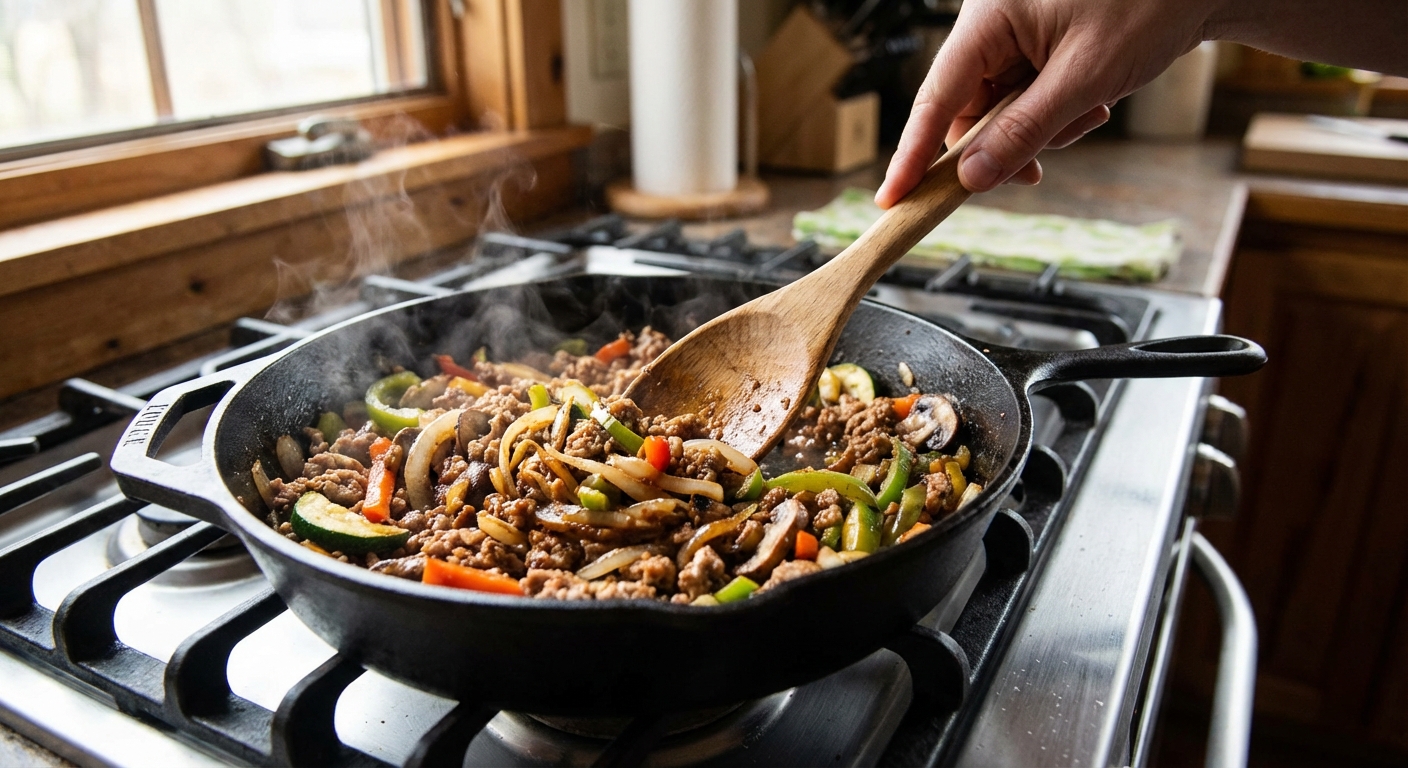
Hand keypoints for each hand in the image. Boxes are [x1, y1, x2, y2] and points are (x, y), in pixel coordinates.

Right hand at [875, 0, 1219, 205]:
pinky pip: (1024, 100)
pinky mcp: (1035, 48)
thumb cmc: (1151, 5)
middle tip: (1035, 172)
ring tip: (1091, 110)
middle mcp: (991, 23)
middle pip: (967, 110)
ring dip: (1041, 129)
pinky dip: (1054, 114)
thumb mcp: (1085, 79)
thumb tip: (973, 177)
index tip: (892, 198)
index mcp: (988, 16)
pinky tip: (1093, 101)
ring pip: (999, 112)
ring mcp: (1013, 35)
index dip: (911, 153)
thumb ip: (1023, 131)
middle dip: (1006, 144)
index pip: (935, 97)